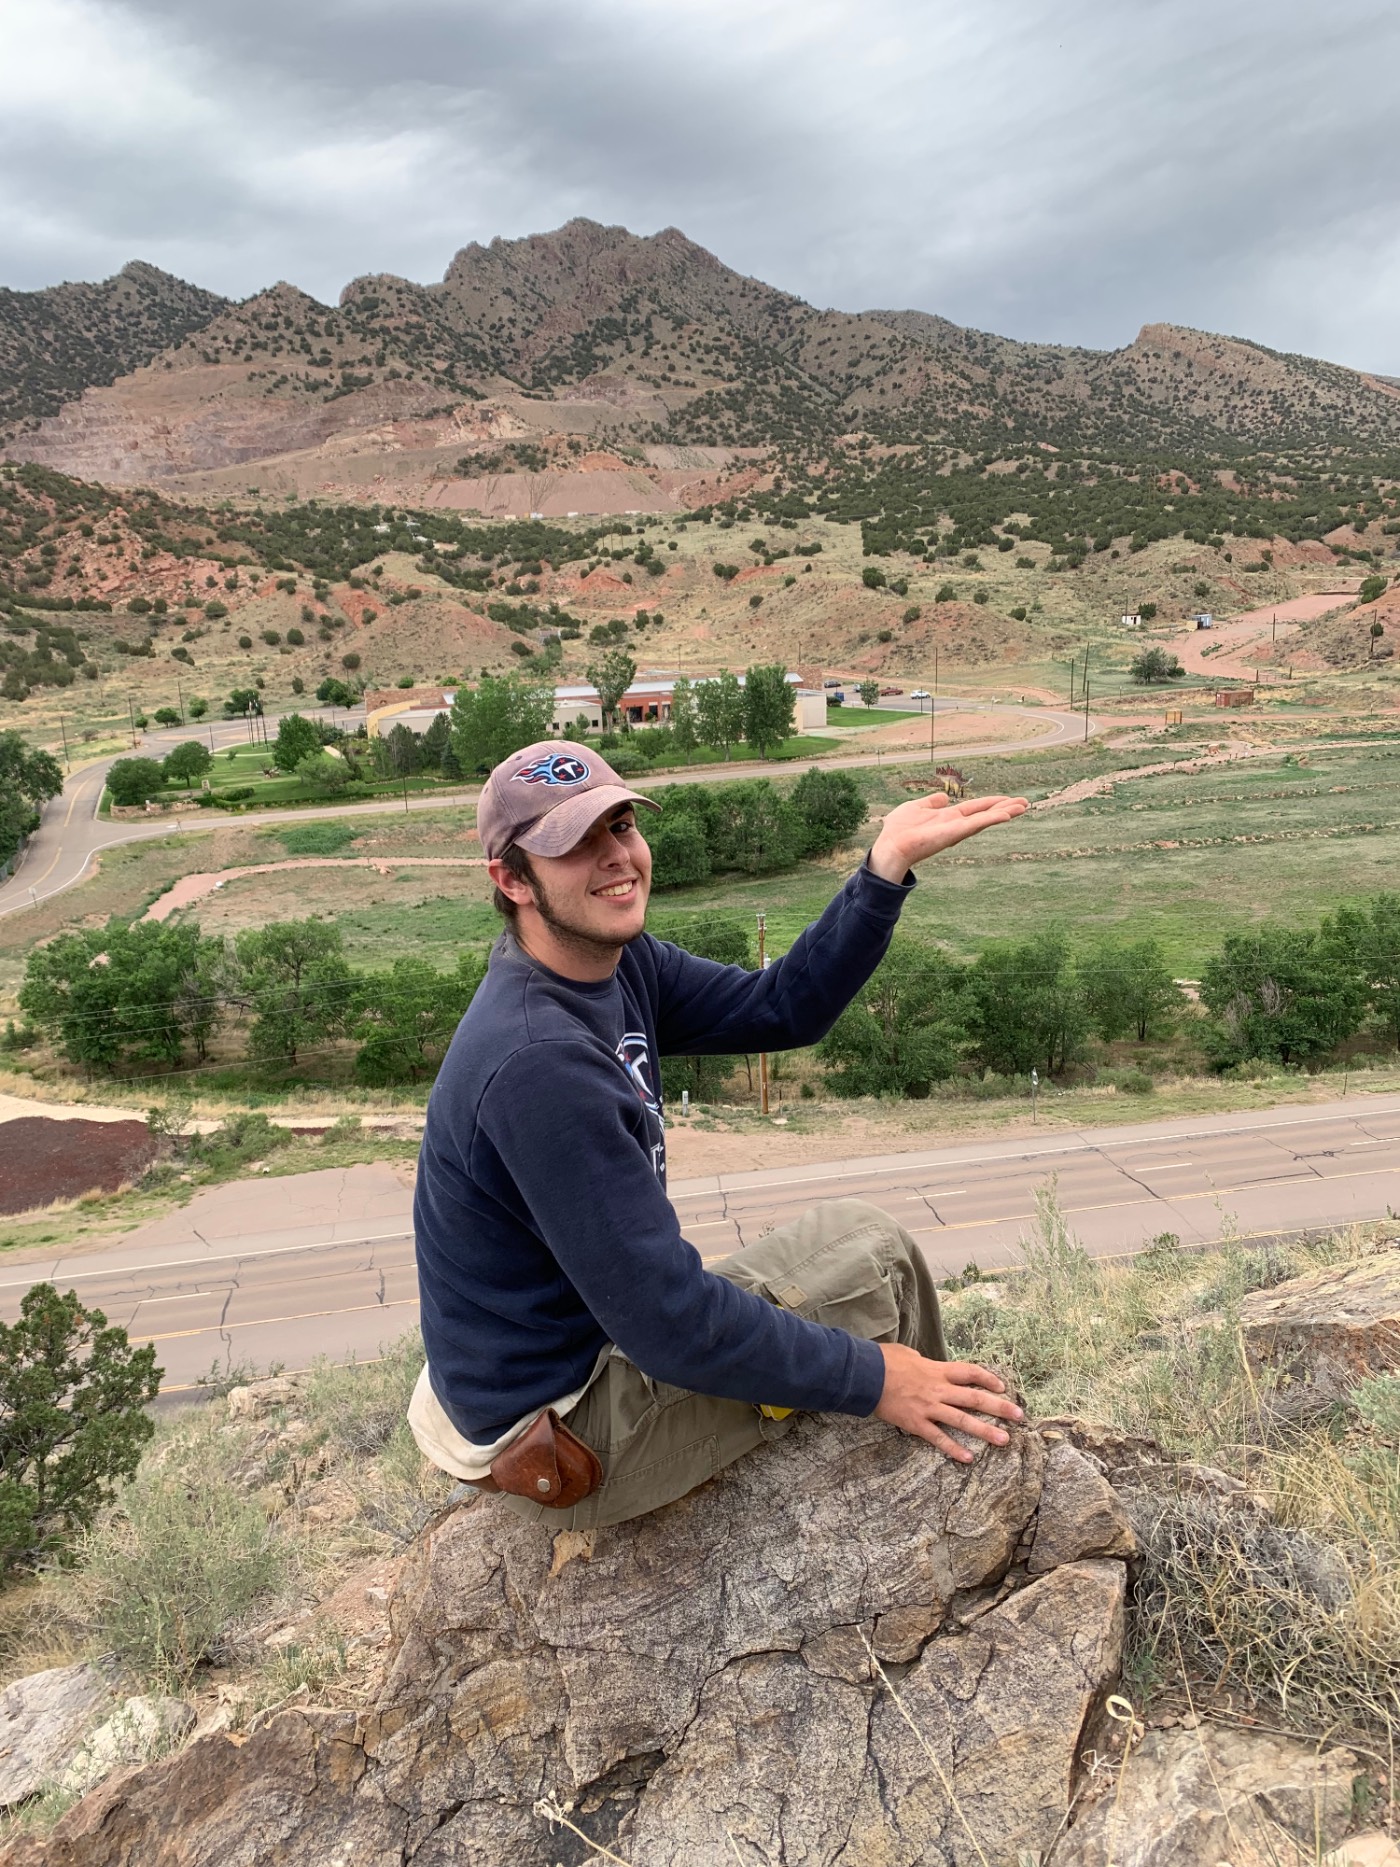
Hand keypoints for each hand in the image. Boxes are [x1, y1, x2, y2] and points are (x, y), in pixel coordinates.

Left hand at [867, 791, 1027, 882]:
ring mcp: (957, 829)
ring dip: (1005, 812)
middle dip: (1005, 808)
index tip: (1008, 800)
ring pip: (986, 818)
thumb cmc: (899, 830)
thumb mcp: (916, 808)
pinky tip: (1007, 815)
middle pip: (985, 813)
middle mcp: (956, 824)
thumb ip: (931, 802)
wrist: (891, 846)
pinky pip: (977, 824)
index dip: (991, 803)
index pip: (975, 809)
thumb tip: (943, 797)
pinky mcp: (955, 833)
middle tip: (1025, 803)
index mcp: (948, 818)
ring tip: (1024, 806)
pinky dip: (992, 818)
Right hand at [873, 1343, 1023, 1461]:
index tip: (1003, 1387)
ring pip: (963, 1420)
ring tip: (1004, 1440)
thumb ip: (922, 1361)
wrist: (865, 1374)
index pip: (971, 1373)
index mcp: (938, 1370)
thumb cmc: (883, 1360)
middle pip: (975, 1398)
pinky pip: (939, 1438)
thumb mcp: (908, 1353)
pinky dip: (953, 1449)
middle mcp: (939, 1389)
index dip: (989, 1379)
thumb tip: (924, 1363)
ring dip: (985, 1431)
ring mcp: (929, 1408)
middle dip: (999, 1407)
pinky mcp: (916, 1423)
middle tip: (1019, 1416)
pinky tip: (968, 1458)